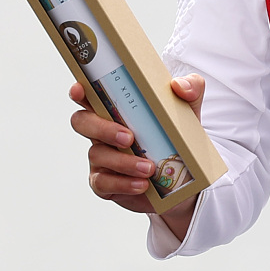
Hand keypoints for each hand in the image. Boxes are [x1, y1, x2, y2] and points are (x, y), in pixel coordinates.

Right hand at [70, 74, 204, 240]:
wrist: (185, 179)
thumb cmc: (177, 137)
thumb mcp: (188, 112)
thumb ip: (190, 89)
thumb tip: (178, 86)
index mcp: (116, 109)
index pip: (89, 95)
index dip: (80, 92)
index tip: (80, 90)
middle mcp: (102, 131)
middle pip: (82, 122)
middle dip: (102, 128)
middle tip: (129, 137)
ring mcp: (101, 157)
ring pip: (97, 154)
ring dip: (123, 162)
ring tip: (148, 168)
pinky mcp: (105, 182)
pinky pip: (103, 182)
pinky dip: (123, 183)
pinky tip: (142, 184)